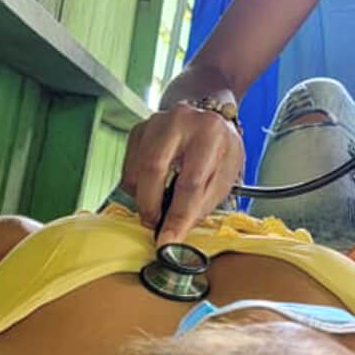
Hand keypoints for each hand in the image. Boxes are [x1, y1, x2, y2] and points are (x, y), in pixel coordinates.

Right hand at [121, 104, 244, 242]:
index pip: (190, 182)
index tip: (168, 240)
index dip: (177, 216)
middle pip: (153, 169)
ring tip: (157, 206)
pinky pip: (128, 166)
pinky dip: (136, 185)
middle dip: (150, 206)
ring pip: (136, 170)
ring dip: (142, 197)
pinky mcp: (139, 129)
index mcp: (210, 134)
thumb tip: (176, 232)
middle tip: (154, 225)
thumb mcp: (225, 175)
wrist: (209, 114)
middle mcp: (180, 121)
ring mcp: (156, 122)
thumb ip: (202, 203)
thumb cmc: (220, 148)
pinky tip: (152, 187)